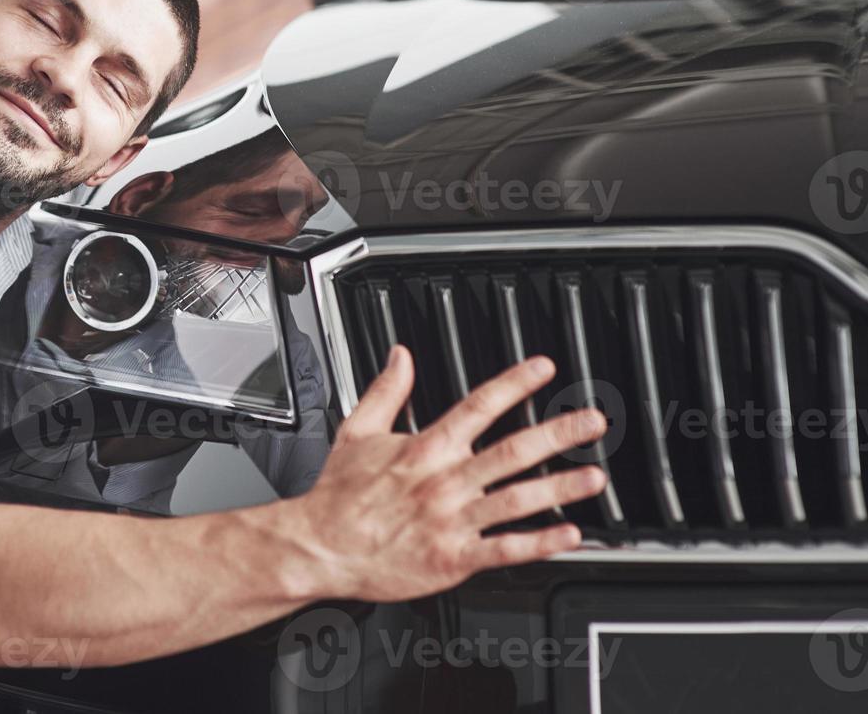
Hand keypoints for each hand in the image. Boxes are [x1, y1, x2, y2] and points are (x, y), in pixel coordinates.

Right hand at [291, 346, 607, 602]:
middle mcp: (445, 481)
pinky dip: (539, 544)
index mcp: (425, 448)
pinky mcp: (453, 558)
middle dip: (557, 433)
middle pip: (512, 451)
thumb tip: (400, 356)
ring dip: (560, 488)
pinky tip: (569, 536)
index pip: (478, 406)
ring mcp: (451, 520)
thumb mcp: (357, 431)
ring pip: (516, 499)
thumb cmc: (338, 496)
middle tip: (592, 421)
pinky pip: (504, 549)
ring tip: (595, 478)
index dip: (514, 384)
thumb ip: (386, 390)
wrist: (320, 545)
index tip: (544, 369)